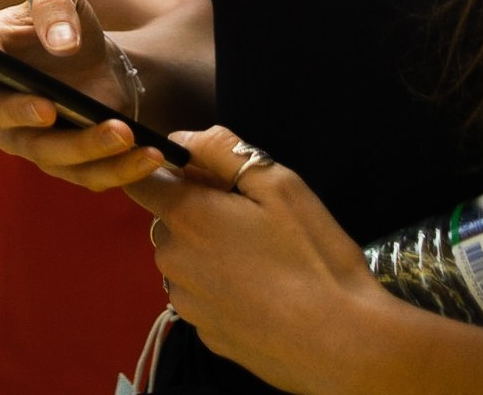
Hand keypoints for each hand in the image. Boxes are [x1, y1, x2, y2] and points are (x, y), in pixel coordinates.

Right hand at [0, 0, 165, 191]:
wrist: (103, 61)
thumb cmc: (65, 24)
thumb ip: (56, 4)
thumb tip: (60, 41)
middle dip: (18, 113)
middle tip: (50, 106)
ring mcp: (24, 139)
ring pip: (43, 152)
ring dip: (84, 146)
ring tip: (123, 132)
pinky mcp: (63, 164)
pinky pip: (85, 175)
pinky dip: (121, 168)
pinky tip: (150, 153)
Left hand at [127, 127, 396, 392]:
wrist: (345, 344)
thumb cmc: (314, 258)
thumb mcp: (278, 185)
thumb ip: (221, 150)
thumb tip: (183, 139)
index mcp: (185, 217)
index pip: (138, 181)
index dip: (163, 172)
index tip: (197, 177)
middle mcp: (172, 259)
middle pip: (168, 221)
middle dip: (198, 214)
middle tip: (252, 223)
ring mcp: (186, 301)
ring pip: (185, 261)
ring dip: (209, 254)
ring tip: (264, 262)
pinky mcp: (205, 334)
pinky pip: (202, 298)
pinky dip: (223, 291)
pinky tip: (264, 295)